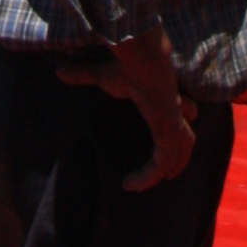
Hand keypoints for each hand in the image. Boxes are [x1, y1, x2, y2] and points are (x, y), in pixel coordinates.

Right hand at [64, 29, 194, 189]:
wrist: (143, 60)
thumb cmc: (127, 65)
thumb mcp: (103, 75)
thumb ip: (83, 75)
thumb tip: (59, 71)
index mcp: (165, 96)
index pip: (181, 111)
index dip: (178, 124)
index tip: (168, 138)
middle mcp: (173, 111)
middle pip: (187, 138)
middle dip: (181, 157)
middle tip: (167, 174)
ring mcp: (173, 124)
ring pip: (178, 154)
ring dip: (163, 172)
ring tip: (141, 186)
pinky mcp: (167, 136)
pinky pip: (161, 164)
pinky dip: (148, 177)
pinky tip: (131, 185)